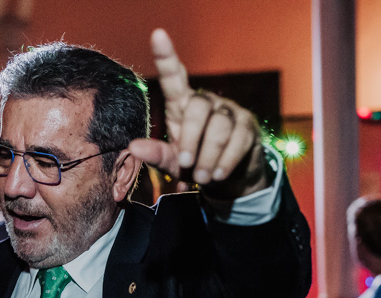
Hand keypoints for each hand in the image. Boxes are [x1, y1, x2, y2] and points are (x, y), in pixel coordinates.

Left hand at [128, 29, 270, 197]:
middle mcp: (206, 101)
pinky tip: (218, 175)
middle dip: (190, 138)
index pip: (174, 77)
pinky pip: (238, 138)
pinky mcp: (247, 125)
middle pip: (197, 107)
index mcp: (182, 105)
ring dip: (209, 155)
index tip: (157, 35)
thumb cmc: (195, 164)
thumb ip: (156, 154)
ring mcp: (229, 111)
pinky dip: (226, 160)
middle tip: (185, 163)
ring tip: (202, 177)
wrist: (229, 179)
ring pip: (219, 125)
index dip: (166, 56)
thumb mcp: (172, 161)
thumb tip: (133, 147)